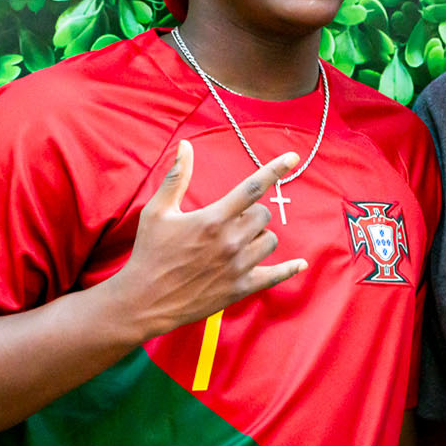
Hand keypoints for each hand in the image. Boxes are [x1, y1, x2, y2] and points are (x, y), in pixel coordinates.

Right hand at [103, 141, 306, 340]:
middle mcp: (230, 241)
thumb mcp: (157, 211)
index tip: (293, 158)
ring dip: (259, 236)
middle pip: (263, 215)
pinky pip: (276, 275)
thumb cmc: (150, 252)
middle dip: (251, 214)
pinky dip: (289, 269)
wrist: (145, 299)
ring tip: (238, 242)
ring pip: (270, 241)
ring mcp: (238, 266)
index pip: (252, 188)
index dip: (275, 170)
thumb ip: (176, 177)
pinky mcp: (241, 287)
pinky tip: (300, 263)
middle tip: (231, 222)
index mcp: (213, 219)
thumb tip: (185, 145)